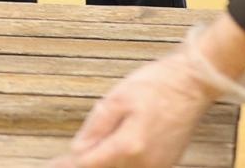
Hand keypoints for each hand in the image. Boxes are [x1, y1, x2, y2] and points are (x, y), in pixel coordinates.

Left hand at [50, 27, 244, 167]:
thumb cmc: (156, 85)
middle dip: (85, 163)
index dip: (67, 165)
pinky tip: (108, 151)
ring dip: (102, 162)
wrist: (192, 84)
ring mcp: (158, 166)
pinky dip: (119, 163)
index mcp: (129, 146)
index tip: (52, 165)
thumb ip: (95, 128)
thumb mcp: (116, 99)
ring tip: (82, 153)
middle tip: (64, 160)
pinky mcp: (165, 163)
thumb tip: (77, 150)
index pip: (89, 164)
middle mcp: (145, 163)